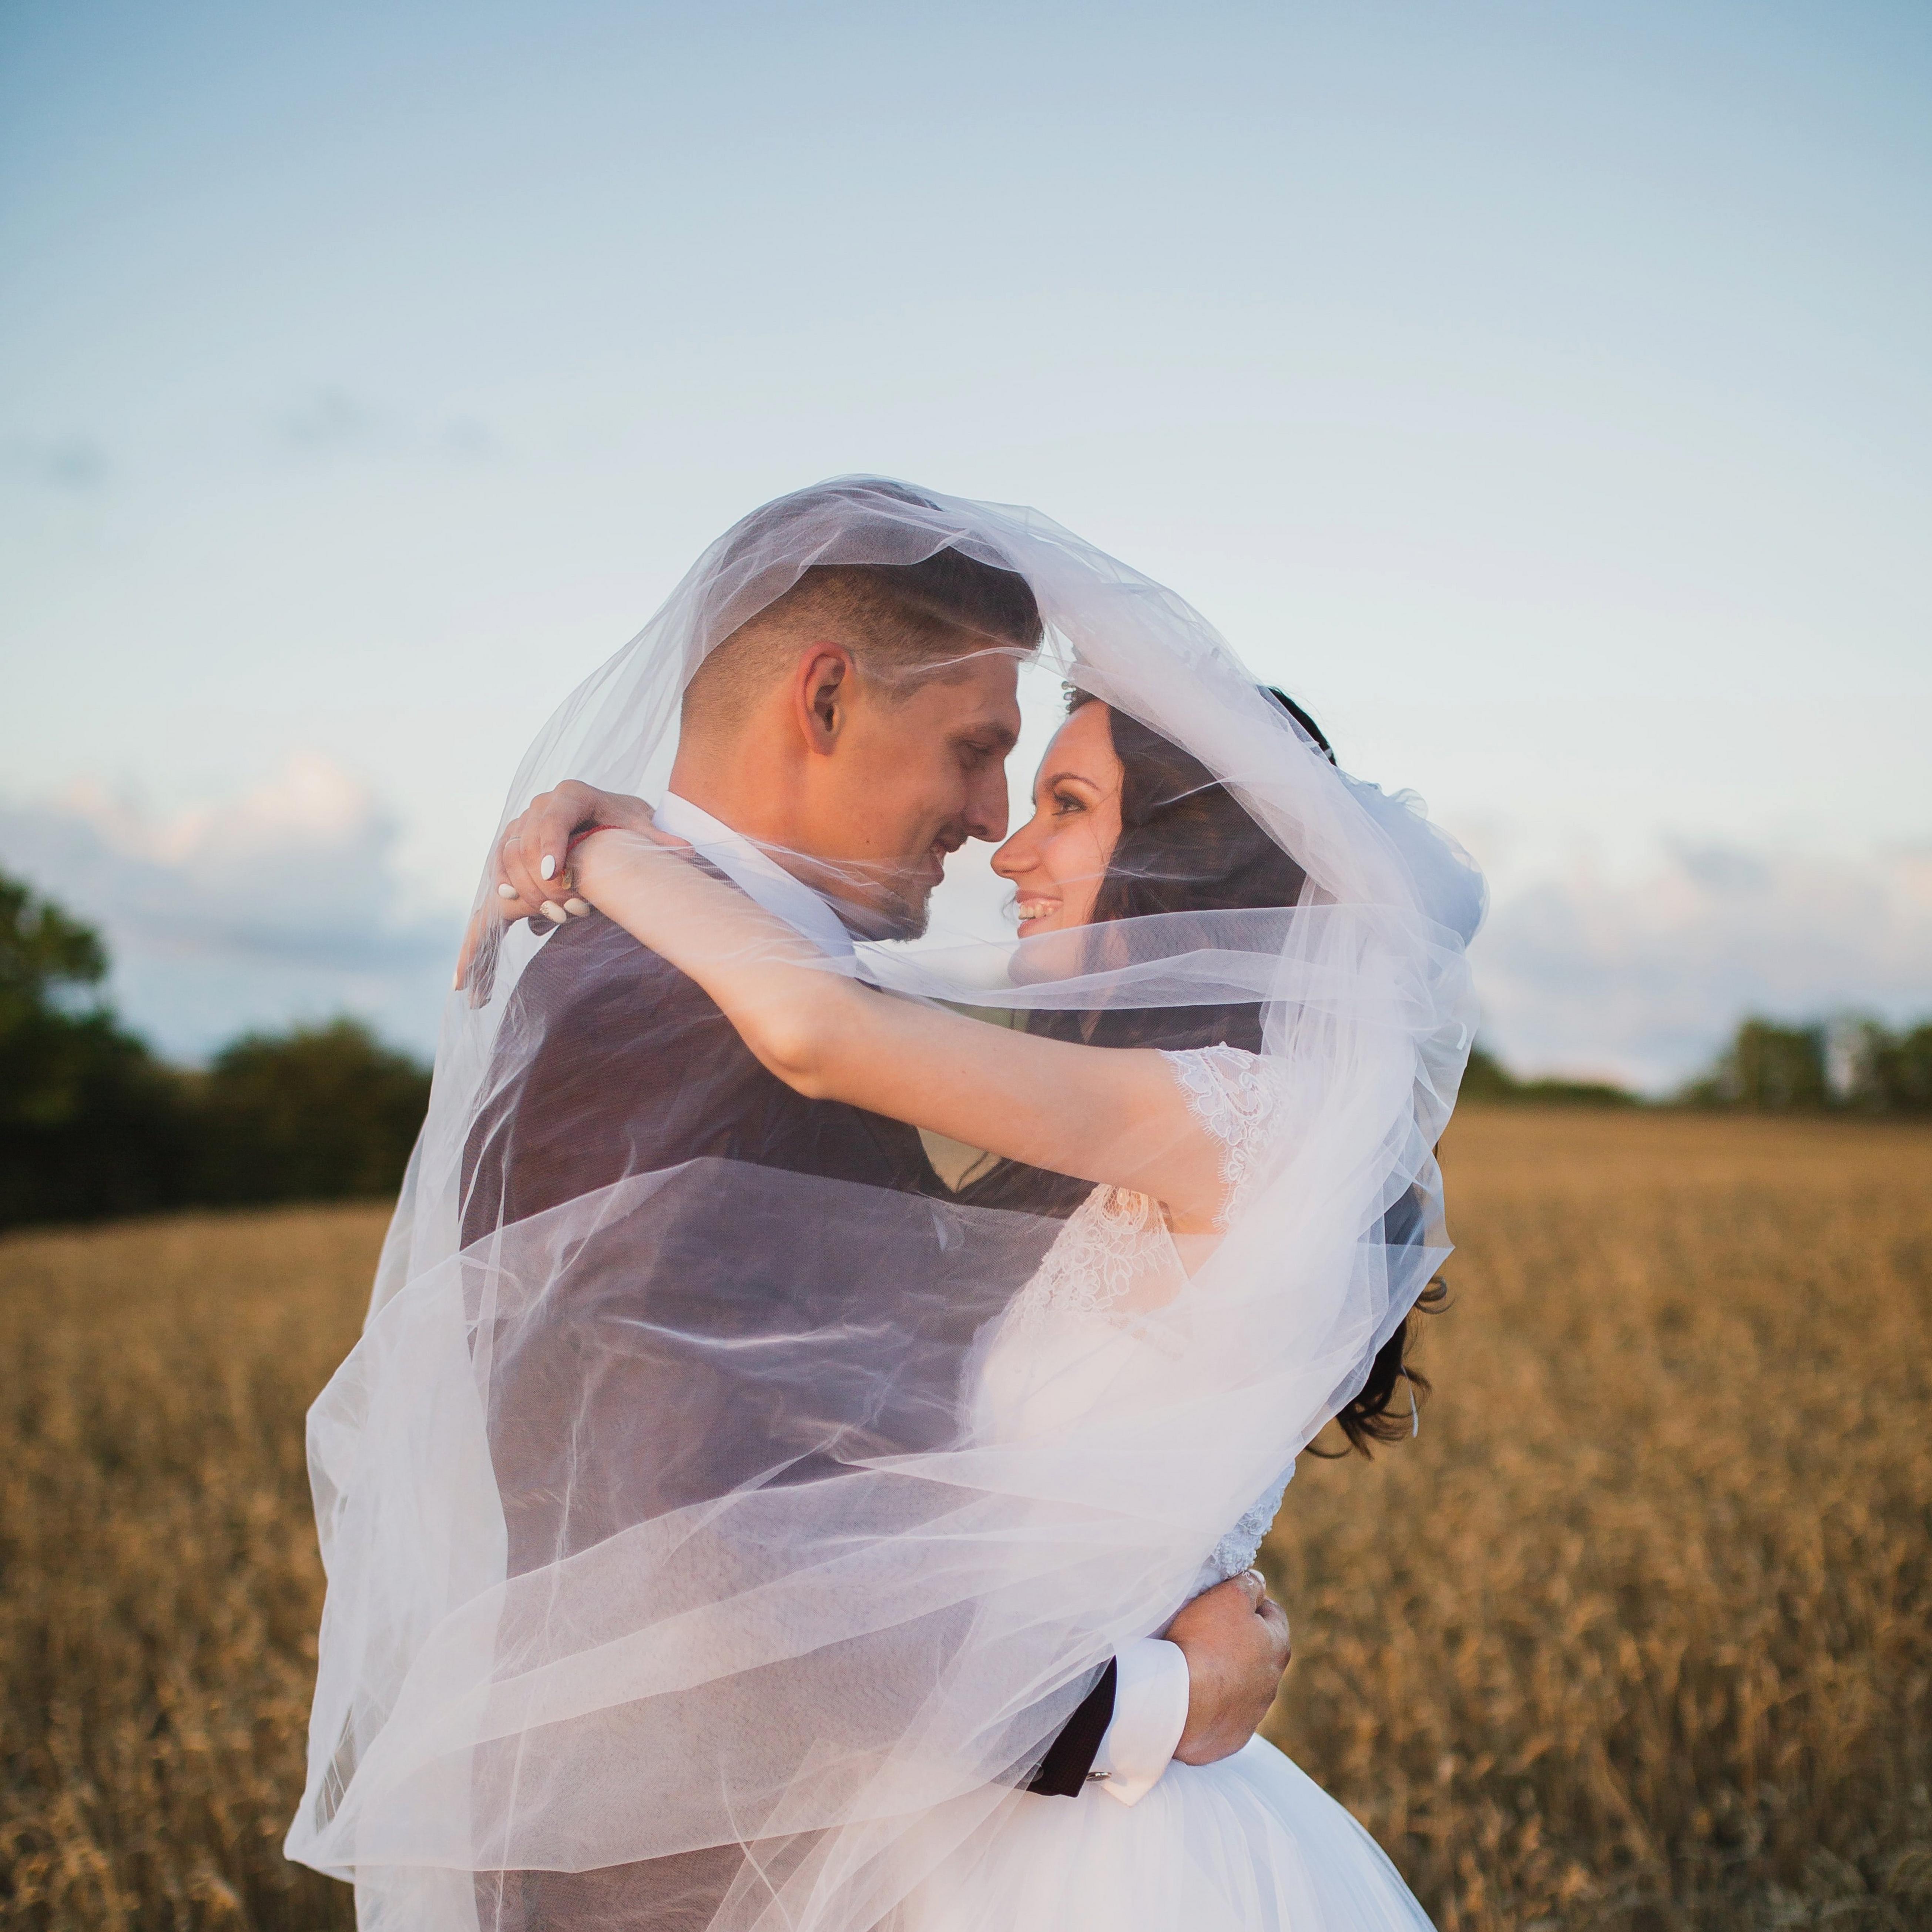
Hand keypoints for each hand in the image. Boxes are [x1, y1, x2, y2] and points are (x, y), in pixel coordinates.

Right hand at [493, 782, 656, 922]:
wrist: (606, 816)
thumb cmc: (624, 822)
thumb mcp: (641, 828)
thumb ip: (658, 839)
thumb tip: (687, 851)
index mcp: (573, 794)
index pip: (555, 820)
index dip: (552, 848)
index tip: (557, 874)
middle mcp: (542, 803)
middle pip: (530, 843)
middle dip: (546, 881)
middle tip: (569, 910)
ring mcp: (524, 820)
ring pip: (511, 854)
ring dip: (528, 888)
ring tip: (556, 915)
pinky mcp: (514, 838)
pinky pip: (501, 860)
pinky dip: (504, 881)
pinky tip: (512, 901)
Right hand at [1165, 1569, 1290, 1765]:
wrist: (1181, 1704)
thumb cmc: (1205, 1643)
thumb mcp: (1230, 1596)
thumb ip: (1249, 1584)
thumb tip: (1257, 1582)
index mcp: (1278, 1646)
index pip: (1273, 1613)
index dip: (1251, 1601)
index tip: (1227, 1600)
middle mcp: (1272, 1683)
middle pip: (1258, 1651)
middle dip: (1239, 1640)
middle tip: (1208, 1631)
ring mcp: (1252, 1714)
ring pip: (1243, 1685)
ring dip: (1226, 1674)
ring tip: (1196, 1665)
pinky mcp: (1231, 1737)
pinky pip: (1225, 1714)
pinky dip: (1213, 1703)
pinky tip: (1193, 1694)